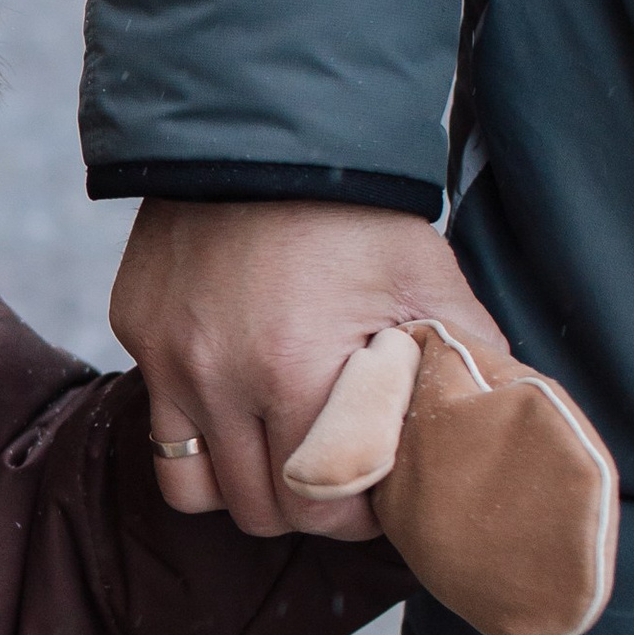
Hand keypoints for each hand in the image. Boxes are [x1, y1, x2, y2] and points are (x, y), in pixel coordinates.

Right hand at [109, 200, 509, 540]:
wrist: (260, 123)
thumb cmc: (354, 206)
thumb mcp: (427, 279)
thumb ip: (467, 358)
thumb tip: (499, 428)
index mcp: (292, 370)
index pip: (318, 505)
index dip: (357, 512)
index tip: (378, 486)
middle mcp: (214, 377)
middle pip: (257, 510)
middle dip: (303, 505)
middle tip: (336, 470)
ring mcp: (164, 358)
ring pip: (190, 488)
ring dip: (240, 483)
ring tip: (279, 448)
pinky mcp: (134, 330)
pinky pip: (160, 421)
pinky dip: (199, 427)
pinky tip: (238, 393)